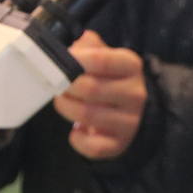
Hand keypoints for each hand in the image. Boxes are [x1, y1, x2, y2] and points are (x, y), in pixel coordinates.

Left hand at [53, 30, 146, 159]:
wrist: (131, 112)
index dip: (74, 60)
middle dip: (65, 86)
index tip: (59, 61)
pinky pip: (93, 146)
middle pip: (90, 88)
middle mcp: (135, 94)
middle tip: (57, 85)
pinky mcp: (120, 144)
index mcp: (131, 66)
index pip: (101, 60)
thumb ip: (89, 47)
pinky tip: (77, 130)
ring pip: (87, 115)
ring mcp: (130, 121)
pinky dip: (77, 139)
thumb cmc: (109, 79)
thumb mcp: (104, 56)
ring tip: (63, 102)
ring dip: (66, 108)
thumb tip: (76, 45)